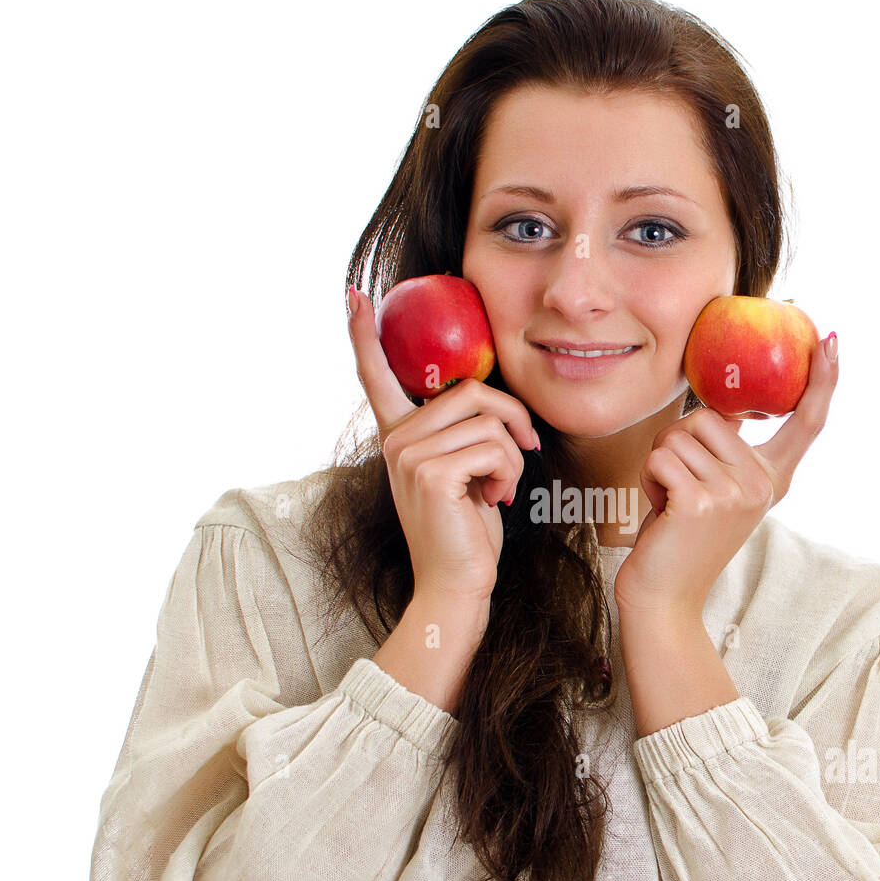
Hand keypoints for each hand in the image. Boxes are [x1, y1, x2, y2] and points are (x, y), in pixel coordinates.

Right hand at [347, 285, 538, 604]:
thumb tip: (491, 405)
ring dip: (512, 456)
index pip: (376, 378)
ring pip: (488, 421)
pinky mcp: (429, 472)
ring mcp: (408, 455)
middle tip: (525, 450)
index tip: (354, 296)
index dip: (365, 335)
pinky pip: (493, 446)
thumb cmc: (466, 532)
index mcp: (400, 437)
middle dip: (512, 419)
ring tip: (499, 488)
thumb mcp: (464, 472)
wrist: (456, 584)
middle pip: (471, 391)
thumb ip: (464, 435)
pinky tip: (494, 500)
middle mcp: (396, 441)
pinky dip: (508, 473)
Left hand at [614, 333, 838, 619]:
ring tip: (671, 502)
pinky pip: (660, 457)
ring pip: (679, 435)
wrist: (665, 598)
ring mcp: (734, 494)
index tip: (830, 341)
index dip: (821, 380)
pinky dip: (648, 479)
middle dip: (678, 444)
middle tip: (681, 488)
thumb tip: (728, 411)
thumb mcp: (717, 491)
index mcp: (772, 480)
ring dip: (660, 465)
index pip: (806, 422)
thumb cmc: (680, 539)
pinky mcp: (700, 501)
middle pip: (709, 417)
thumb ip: (728, 455)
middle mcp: (761, 485)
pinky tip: (660, 511)